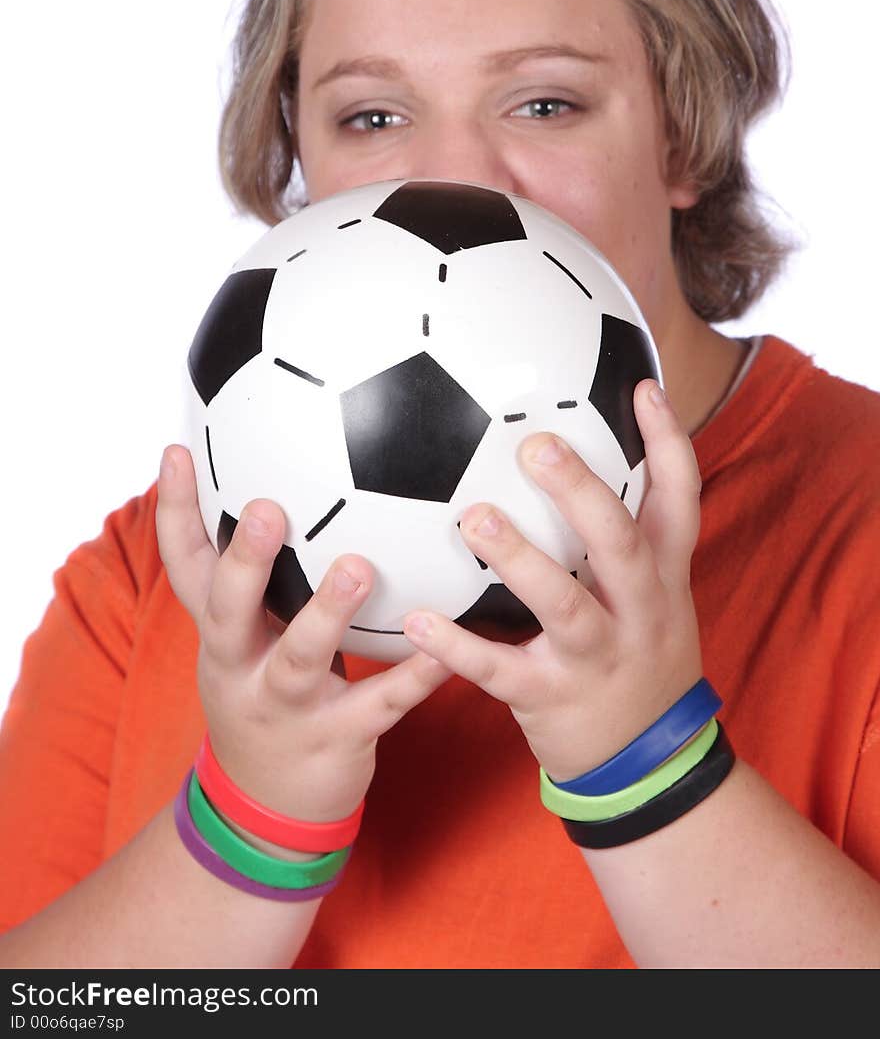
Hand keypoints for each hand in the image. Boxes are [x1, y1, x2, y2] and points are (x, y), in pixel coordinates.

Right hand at [156, 445, 450, 826]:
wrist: (267, 812)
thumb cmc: (264, 691)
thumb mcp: (240, 640)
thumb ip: (252, 575)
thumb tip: (263, 478)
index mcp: (220, 634)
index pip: (186, 567)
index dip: (175, 511)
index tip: (177, 450)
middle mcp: (241, 669)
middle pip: (229, 612)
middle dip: (245, 562)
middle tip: (268, 510)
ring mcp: (287, 708)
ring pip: (302, 659)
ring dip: (328, 614)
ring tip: (359, 570)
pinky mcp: (338, 740)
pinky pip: (381, 704)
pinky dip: (414, 676)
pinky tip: (445, 649)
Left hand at [403, 380, 703, 781]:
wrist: (649, 767)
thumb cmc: (639, 657)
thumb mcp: (656, 597)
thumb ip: (630, 534)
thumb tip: (586, 450)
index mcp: (663, 580)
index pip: (681, 502)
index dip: (668, 444)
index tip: (642, 387)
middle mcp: (638, 613)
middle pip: (622, 544)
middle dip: (583, 493)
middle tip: (536, 443)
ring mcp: (596, 659)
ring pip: (564, 606)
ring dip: (519, 559)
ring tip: (473, 517)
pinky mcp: (550, 700)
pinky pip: (499, 672)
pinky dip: (457, 647)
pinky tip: (416, 618)